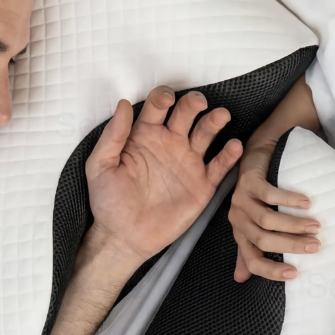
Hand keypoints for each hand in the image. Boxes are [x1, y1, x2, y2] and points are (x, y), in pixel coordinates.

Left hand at [85, 86, 242, 264]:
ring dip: (215, 121)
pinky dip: (229, 155)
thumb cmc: (109, 202)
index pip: (157, 106)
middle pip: (186, 113)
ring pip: (206, 133)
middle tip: (198, 103)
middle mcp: (169, 144)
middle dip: (193, 103)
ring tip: (221, 116)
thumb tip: (123, 103)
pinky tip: (233, 146)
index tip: (166, 99)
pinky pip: (220, 166)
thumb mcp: (100, 167)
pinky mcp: (202, 185)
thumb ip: (112, 136)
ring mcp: (188, 163)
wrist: (125, 237)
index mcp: (145, 135)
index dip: (163, 97)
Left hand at [228, 139, 320, 282]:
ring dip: (294, 225)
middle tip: (316, 246)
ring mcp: (241, 200)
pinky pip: (270, 194)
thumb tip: (241, 280)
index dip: (271, 271)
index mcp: (241, 234)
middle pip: (263, 241)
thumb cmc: (258, 195)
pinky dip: (290, 200)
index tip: (296, 274)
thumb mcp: (253, 224)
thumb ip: (250, 250)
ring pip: (267, 221)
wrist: (256, 157)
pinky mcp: (249, 181)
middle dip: (291, 246)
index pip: (252, 260)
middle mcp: (238, 220)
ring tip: (316, 226)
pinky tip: (307, 203)